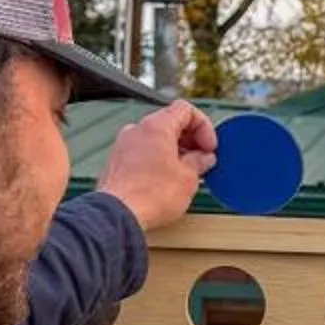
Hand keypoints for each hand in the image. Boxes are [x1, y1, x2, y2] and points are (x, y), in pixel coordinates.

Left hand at [97, 102, 217, 232]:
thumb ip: (199, 162)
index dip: (204, 127)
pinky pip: (141, 153)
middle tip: (201, 160)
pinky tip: (165, 181)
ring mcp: (122, 145)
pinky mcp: (115, 162)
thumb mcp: (189, 178)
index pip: (185, 109)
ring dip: (173, 151)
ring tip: (184, 173)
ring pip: (154, 138)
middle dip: (190, 140)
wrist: (118, 215)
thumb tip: (203, 158)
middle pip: (169, 122)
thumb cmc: (150, 195)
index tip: (209, 147)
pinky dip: (156, 160)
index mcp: (156, 125)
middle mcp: (136, 130)